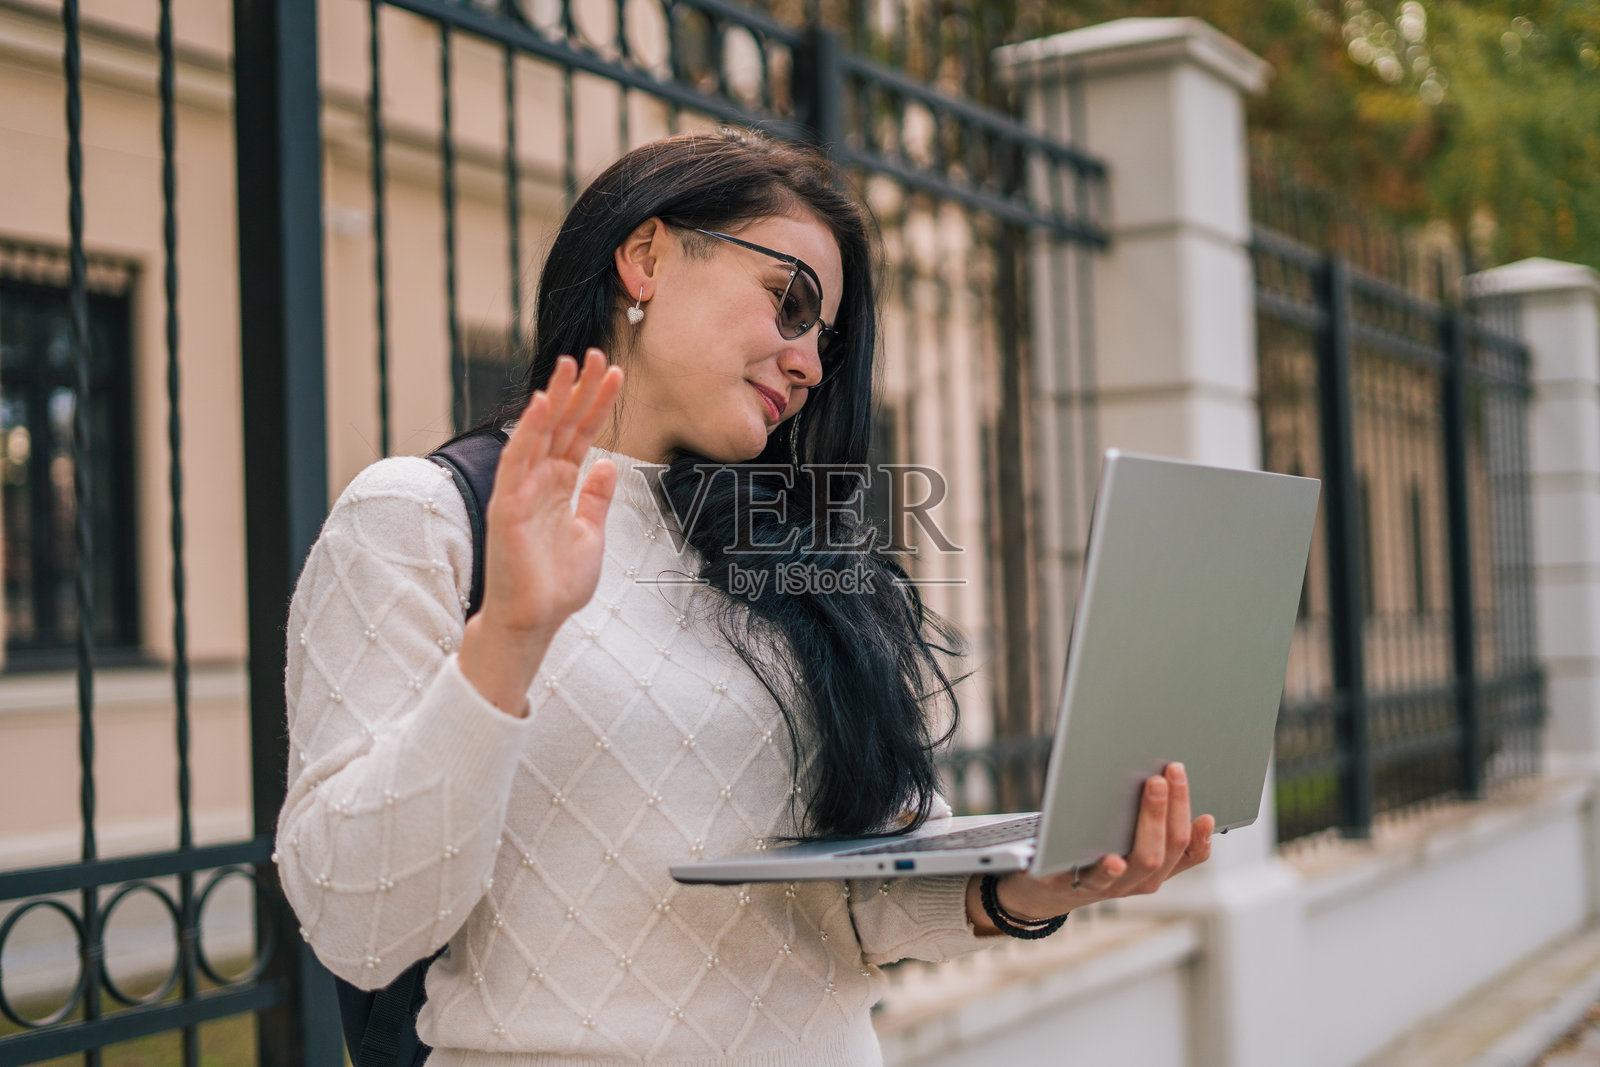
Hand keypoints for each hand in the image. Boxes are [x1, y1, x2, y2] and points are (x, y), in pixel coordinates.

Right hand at [458, 350, 623, 714]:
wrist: (534, 621)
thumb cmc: (557, 584)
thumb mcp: (590, 535)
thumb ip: (595, 498)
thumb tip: (606, 463)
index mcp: (560, 486)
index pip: (581, 435)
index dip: (597, 404)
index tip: (615, 374)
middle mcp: (539, 481)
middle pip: (562, 425)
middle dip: (579, 390)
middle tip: (597, 354)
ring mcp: (521, 491)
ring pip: (539, 434)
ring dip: (555, 397)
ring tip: (570, 364)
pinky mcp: (507, 506)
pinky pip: (518, 461)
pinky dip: (528, 432)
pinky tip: (542, 404)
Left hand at [969, 762, 1214, 929]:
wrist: (1040, 885)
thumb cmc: (1089, 850)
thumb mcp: (1124, 838)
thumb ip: (1148, 818)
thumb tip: (1171, 777)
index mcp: (1152, 869)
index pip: (1186, 854)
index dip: (1201, 837)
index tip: (1208, 812)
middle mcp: (1133, 881)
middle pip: (1163, 850)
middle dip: (1170, 808)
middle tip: (1168, 772)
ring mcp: (1103, 886)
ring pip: (1138, 863)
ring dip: (1148, 822)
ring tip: (1151, 787)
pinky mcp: (1066, 883)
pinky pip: (1088, 878)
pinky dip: (1104, 868)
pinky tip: (1110, 857)